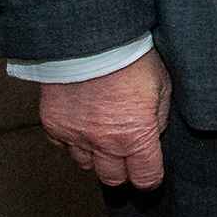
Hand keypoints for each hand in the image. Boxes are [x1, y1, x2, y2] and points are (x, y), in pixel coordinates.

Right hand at [39, 49, 172, 188]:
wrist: (89, 38)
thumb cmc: (131, 57)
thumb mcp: (162, 86)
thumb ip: (157, 118)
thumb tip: (152, 134)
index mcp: (135, 136)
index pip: (145, 178)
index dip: (150, 177)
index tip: (150, 171)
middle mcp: (104, 143)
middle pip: (113, 178)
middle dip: (122, 170)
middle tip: (127, 155)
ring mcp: (76, 136)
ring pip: (86, 165)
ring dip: (96, 156)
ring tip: (103, 137)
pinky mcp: (54, 124)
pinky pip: (63, 146)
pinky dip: (72, 141)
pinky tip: (81, 125)